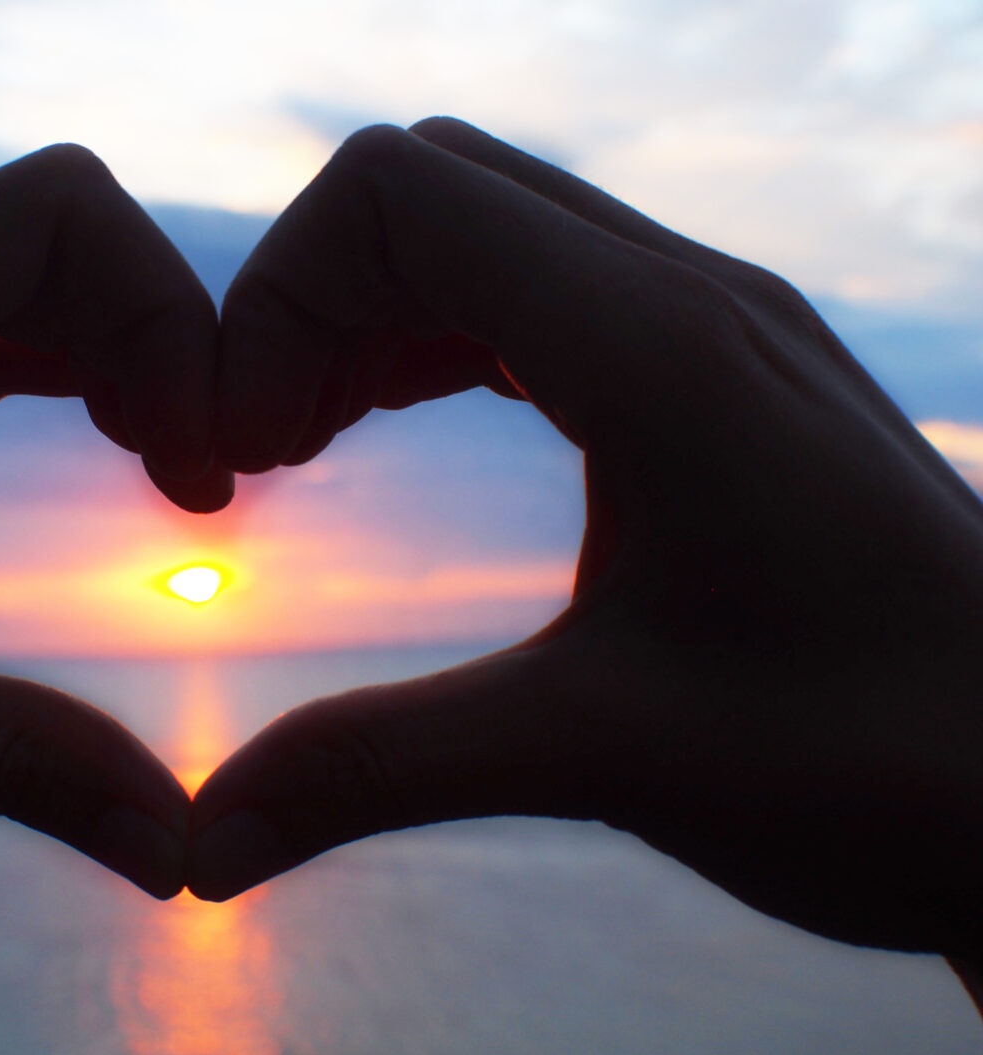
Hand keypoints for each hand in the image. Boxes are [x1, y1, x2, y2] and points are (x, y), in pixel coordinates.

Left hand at [0, 144, 220, 897]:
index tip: (204, 463)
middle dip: (157, 335)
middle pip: (43, 234)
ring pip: (0, 280)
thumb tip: (176, 841)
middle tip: (208, 478)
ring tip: (174, 467)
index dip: (166, 313)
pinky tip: (95, 448)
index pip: (50, 214)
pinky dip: (48, 377)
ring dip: (108, 353)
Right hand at [191, 118, 982, 968]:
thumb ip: (375, 772)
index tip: (250, 456)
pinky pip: (537, 286)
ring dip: (369, 315)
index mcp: (655, 351)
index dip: (277, 299)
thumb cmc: (870, 766)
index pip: (396, 192)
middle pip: (425, 189)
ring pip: (481, 226)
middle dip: (307, 304)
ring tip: (311, 443)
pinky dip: (437, 334)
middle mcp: (687, 297)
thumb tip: (204, 845)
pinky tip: (401, 425)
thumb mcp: (599, 758)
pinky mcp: (719, 368)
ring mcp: (712, 322)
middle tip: (266, 455)